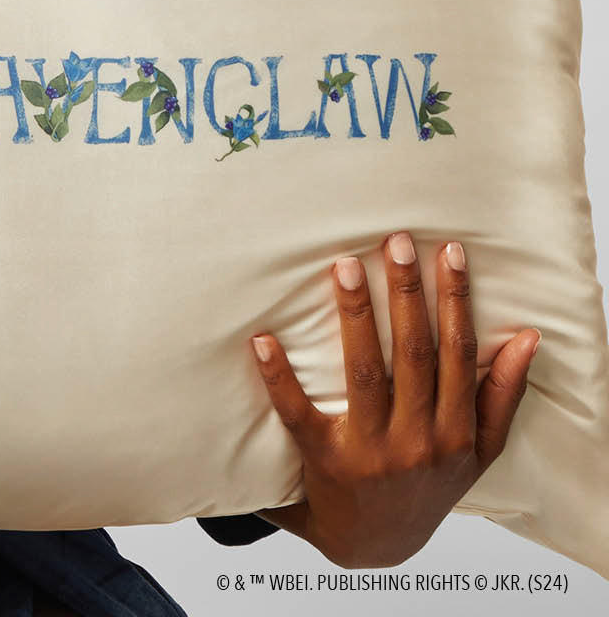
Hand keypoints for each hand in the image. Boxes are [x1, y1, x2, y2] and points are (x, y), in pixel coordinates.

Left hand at [248, 231, 540, 567]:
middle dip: (408, 294)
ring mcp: (369, 452)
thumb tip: (526, 337)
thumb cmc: (426, 486)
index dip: (457, 302)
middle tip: (396, 241)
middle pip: (414, 354)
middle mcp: (416, 442)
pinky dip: (279, 376)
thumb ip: (500, 397)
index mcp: (455, 435)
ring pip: (365, 372)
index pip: (458, 354)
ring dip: (356, 316)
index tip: (450, 253)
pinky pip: (297, 413)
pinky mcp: (323, 460)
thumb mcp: (476, 453)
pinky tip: (264, 340)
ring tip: (345, 266)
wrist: (376, 549)